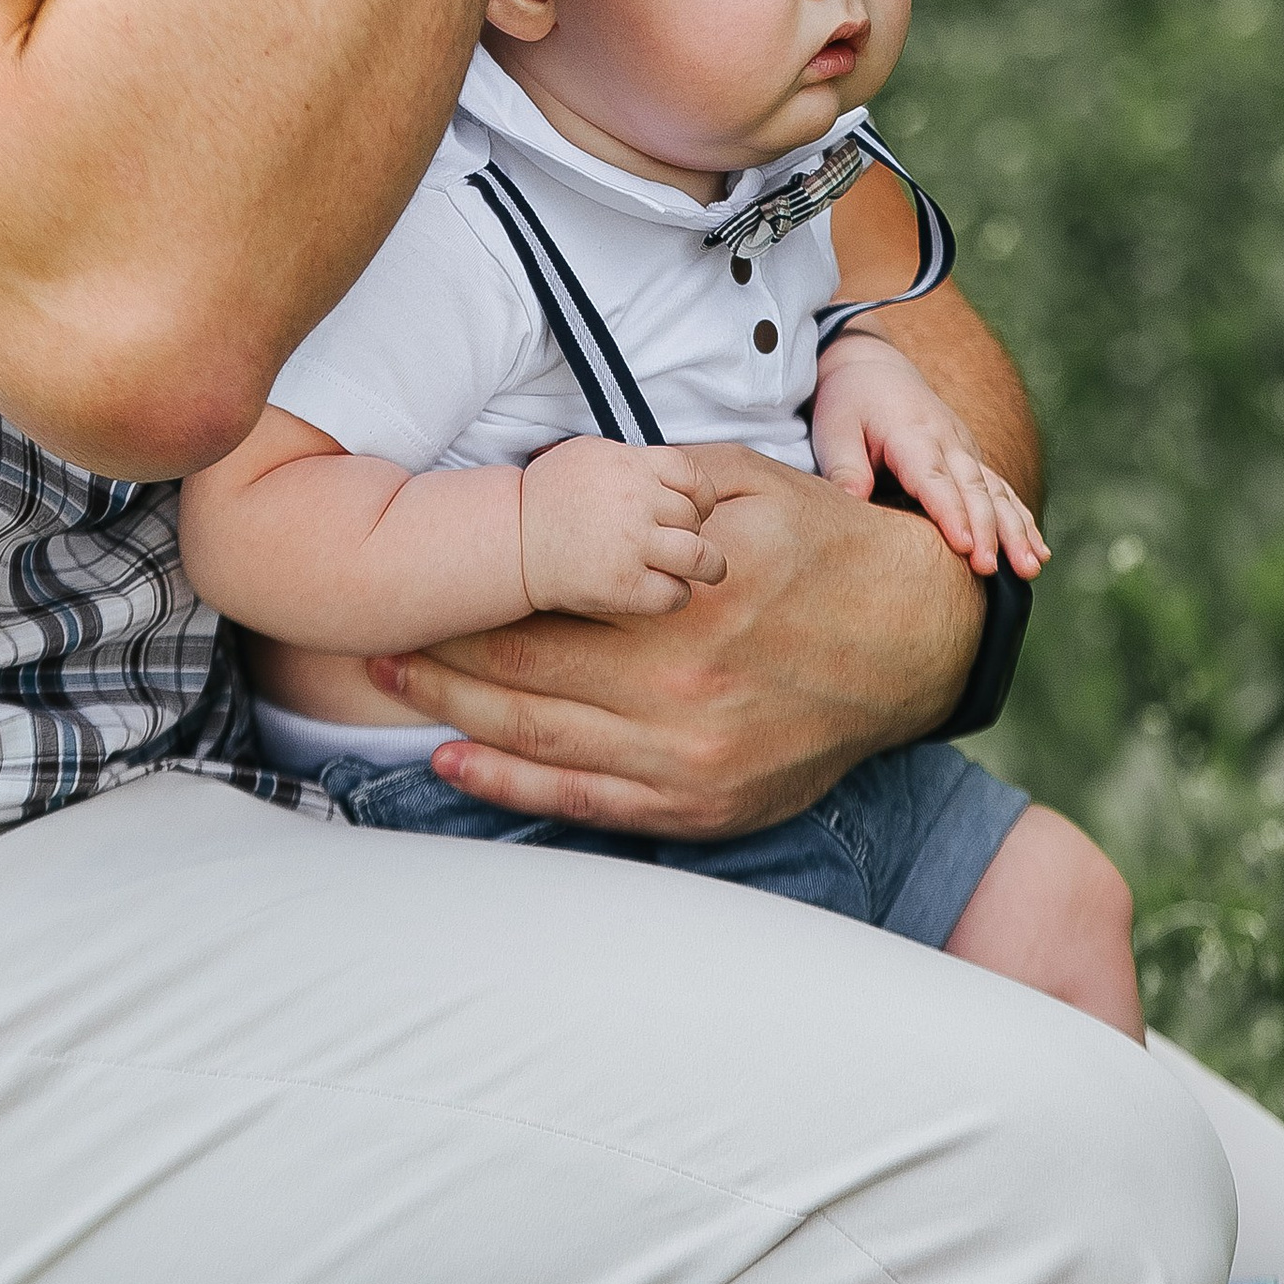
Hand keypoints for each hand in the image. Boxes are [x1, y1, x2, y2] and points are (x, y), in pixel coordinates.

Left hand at [366, 445, 982, 835]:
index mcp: (686, 602)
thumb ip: (653, 484)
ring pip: (537, 743)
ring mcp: (691, 762)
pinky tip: (453, 764)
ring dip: (450, 716)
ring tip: (388, 681)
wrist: (917, 644)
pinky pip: (584, 806)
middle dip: (437, 653)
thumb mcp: (746, 483)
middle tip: (366, 631)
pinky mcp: (703, 808)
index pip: (540, 601)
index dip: (464, 590)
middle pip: (520, 674)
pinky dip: (509, 787)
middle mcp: (682, 690)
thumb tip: (558, 475)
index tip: (408, 572)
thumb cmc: (823, 550)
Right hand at [518, 438, 725, 622]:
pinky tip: (669, 592)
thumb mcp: (589, 455)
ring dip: (709, 567)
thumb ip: (634, 461)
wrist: (512, 539)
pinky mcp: (624, 584)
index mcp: (631, 465)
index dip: (702, 497)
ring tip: (710, 572)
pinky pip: (674, 592)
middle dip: (695, 532)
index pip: (693, 477)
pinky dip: (678, 594)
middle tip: (690, 544)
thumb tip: (670, 475)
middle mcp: (637, 501)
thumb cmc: (546, 497)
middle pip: (694, 518)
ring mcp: (632, 544)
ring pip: (698, 556)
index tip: (698, 510)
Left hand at [812, 332, 1047, 579]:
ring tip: (1031, 568)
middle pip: (973, 489)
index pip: (935, 479)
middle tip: (991, 569)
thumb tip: (851, 506)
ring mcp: (966, 449)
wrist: (876, 369)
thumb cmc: (850, 403)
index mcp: (911, 434)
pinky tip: (1039, 552)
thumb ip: (844, 468)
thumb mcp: (835, 429)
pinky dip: (1022, 520)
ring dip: (1016, 531)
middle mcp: (947, 441)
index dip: (951, 513)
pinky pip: (1002, 491)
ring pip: (997, 492)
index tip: (965, 546)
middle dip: (988, 531)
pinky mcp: (972, 460)